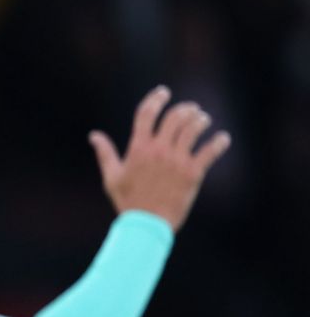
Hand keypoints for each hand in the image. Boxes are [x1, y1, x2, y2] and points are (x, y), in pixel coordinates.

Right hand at [89, 85, 230, 232]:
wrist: (146, 225)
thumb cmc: (127, 202)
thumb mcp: (112, 177)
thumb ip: (105, 153)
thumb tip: (94, 136)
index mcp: (138, 148)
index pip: (147, 113)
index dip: (156, 99)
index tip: (163, 92)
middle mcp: (159, 150)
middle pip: (175, 116)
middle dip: (185, 108)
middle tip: (191, 110)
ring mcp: (177, 160)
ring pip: (194, 128)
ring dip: (201, 120)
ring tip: (203, 120)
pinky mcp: (193, 172)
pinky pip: (211, 150)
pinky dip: (219, 142)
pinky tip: (222, 139)